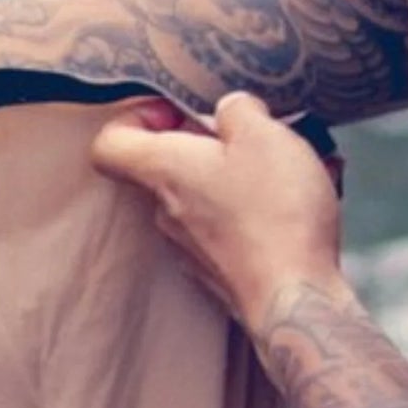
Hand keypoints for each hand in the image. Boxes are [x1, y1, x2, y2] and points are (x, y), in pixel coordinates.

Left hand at [91, 91, 342, 328]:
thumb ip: (238, 110)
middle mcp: (166, 213)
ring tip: (291, 167)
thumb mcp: (264, 136)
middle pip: (166, 167)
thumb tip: (229, 109)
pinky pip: (230, 227)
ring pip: (204, 196)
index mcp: (164, 172)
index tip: (176, 112)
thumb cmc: (275, 214)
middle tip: (248, 137)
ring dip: (240, 177)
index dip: (135, 119)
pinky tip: (298, 204)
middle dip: (206, 145)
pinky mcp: (218, 270)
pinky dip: (256, 210)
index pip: (109, 144)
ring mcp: (190, 247)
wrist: (295, 299)